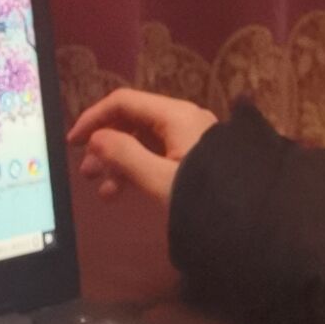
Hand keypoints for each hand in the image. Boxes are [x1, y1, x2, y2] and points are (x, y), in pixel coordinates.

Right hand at [67, 89, 217, 205]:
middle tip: (86, 173)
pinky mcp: (195, 157)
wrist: (252, 221)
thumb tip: (95, 139)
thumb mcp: (158, 179)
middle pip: (132, 121)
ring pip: (143, 141)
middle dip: (105, 144)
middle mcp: (182, 119)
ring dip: (118, 161)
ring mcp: (190, 138)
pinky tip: (122, 193)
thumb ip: (124, 155)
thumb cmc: (203, 196)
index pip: (123, 102)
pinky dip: (136, 170)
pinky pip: (157, 155)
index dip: (93, 118)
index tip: (72, 142)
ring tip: (102, 190)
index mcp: (174, 115)